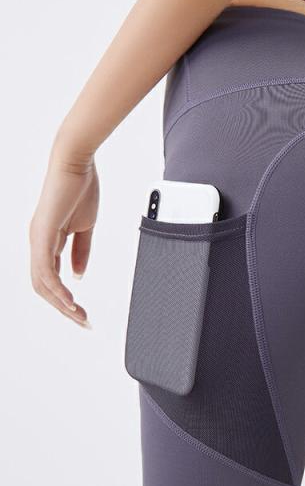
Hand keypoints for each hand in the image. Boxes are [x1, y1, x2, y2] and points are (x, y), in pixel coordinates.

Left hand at [30, 151, 98, 326]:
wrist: (76, 163)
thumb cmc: (81, 189)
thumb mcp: (86, 227)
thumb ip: (81, 252)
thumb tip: (78, 276)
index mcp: (48, 241)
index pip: (51, 278)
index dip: (66, 299)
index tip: (84, 312)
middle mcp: (38, 243)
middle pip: (44, 286)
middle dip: (64, 308)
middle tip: (84, 321)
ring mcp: (37, 239)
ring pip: (42, 282)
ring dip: (60, 303)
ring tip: (79, 316)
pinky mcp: (42, 234)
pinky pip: (45, 269)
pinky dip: (56, 288)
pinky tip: (69, 300)